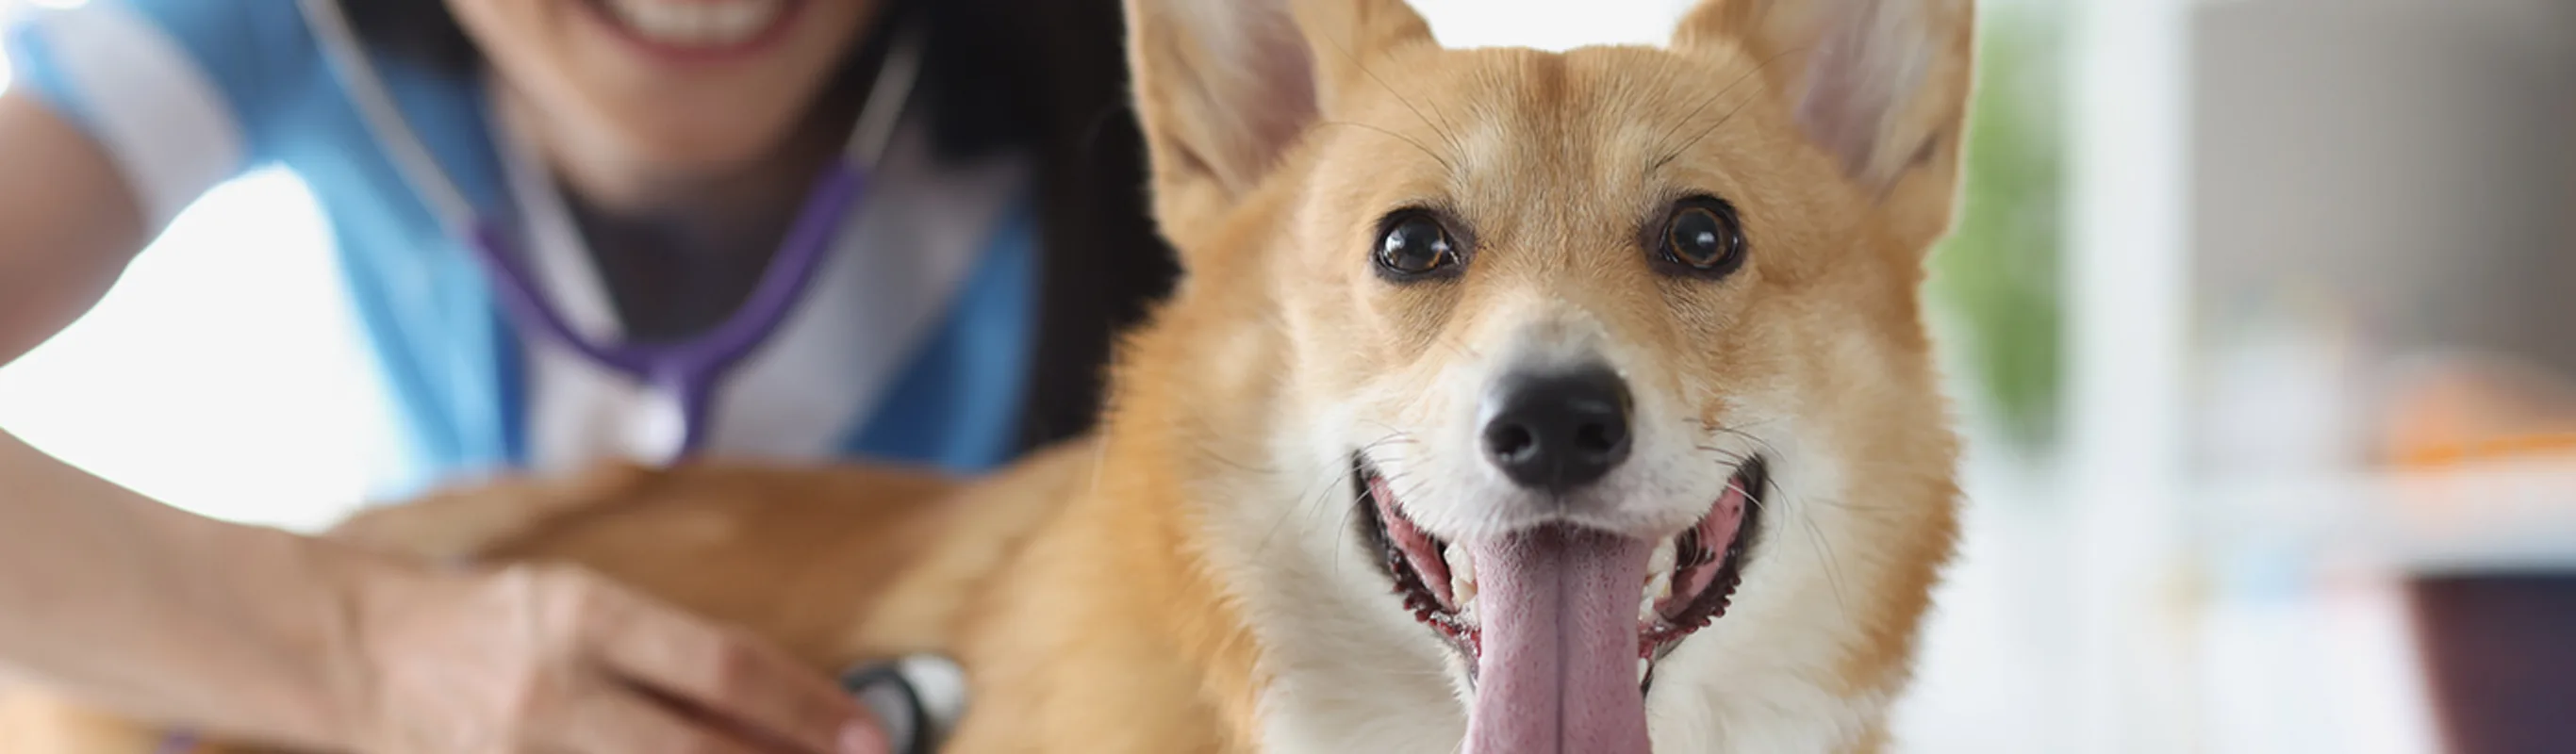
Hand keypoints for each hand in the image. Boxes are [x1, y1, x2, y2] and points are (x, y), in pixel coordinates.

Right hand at [344, 562, 883, 753]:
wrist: (362, 652)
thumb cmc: (496, 620)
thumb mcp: (586, 602)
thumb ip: (677, 655)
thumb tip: (785, 710)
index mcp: (586, 614)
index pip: (727, 668)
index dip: (810, 708)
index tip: (870, 737)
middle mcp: (556, 687)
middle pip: (701, 751)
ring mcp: (521, 752)